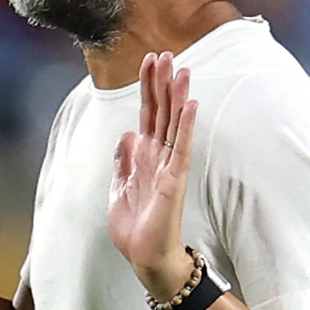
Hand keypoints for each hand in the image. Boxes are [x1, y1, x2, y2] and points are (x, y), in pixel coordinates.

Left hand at [109, 51, 196, 301]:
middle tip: (164, 52)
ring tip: (180, 68)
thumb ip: (123, 161)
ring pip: (173, 123)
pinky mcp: (175, 179)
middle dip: (160, 83)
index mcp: (144, 157)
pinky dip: (185, 125)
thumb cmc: (134, 228)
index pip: (147, 115)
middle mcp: (158, 157)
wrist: (144, 256)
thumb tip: (126, 134)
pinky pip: (181, 147)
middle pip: (161, 112)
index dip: (147, 88)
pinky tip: (190, 103)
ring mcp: (169, 166)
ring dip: (177, 96)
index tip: (148, 61)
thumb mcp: (119, 189)